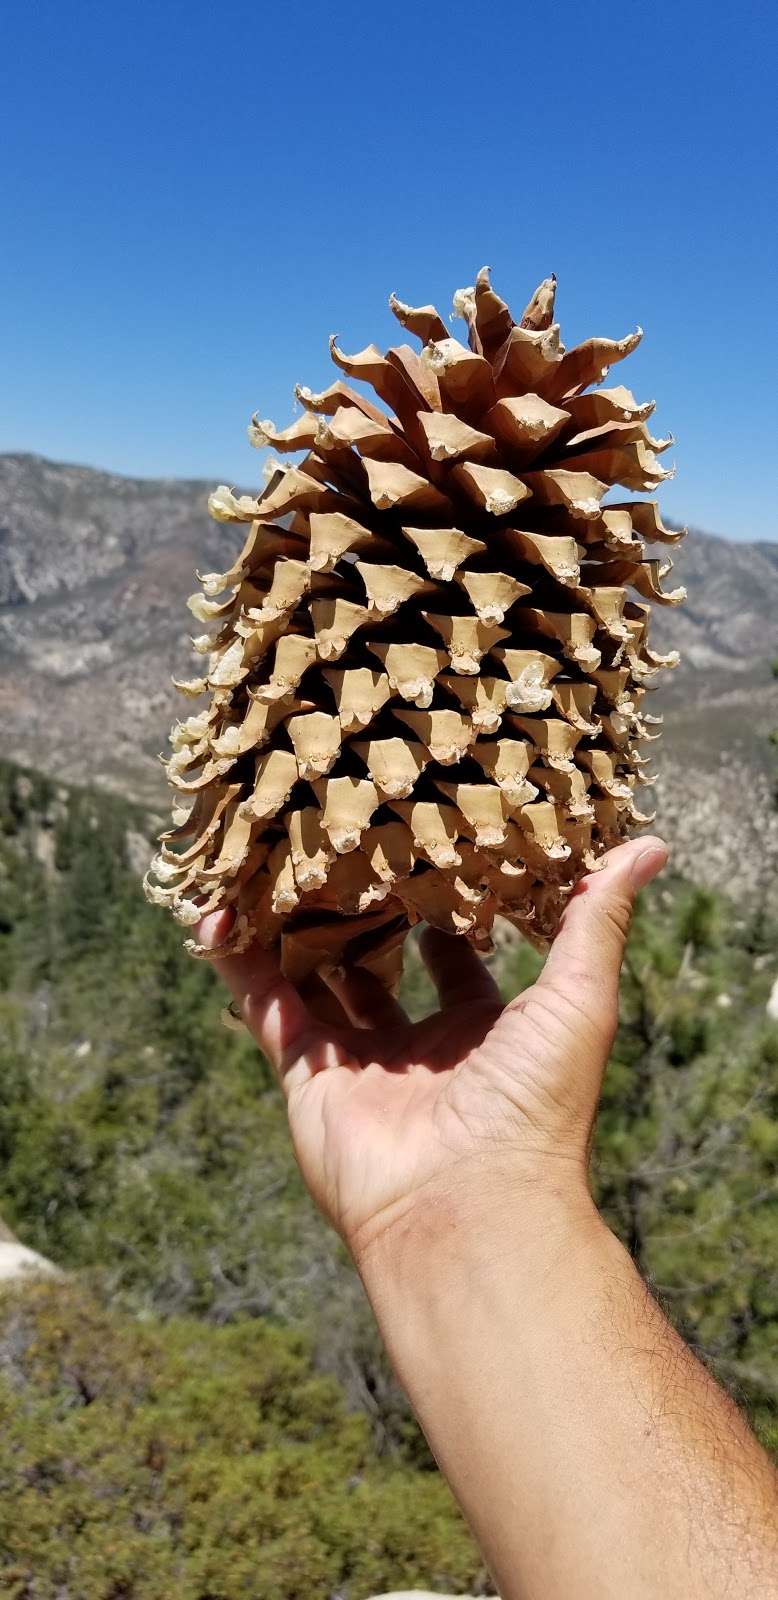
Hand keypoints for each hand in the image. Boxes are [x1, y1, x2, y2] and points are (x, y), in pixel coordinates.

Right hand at [197, 836, 666, 1262]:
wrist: (469, 1206)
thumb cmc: (537, 1105)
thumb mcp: (580, 997)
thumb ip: (597, 921)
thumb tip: (650, 846)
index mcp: (485, 1032)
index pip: (458, 959)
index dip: (445, 908)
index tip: (425, 849)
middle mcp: (419, 1048)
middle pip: (380, 967)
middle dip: (360, 914)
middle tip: (339, 847)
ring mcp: (359, 1066)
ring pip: (315, 982)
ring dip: (292, 930)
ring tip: (270, 865)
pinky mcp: (306, 1079)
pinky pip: (266, 1010)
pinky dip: (238, 965)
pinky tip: (214, 912)